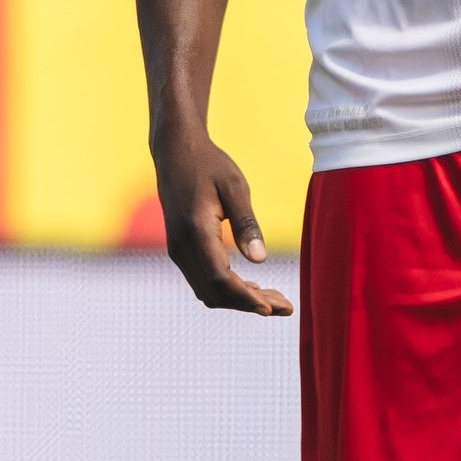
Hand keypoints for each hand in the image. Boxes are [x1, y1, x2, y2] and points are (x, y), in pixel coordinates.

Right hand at [153, 133, 288, 316]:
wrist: (174, 151)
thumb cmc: (208, 164)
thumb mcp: (235, 186)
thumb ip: (247, 223)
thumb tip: (260, 261)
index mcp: (195, 231)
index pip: (221, 278)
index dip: (247, 298)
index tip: (273, 308)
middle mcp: (181, 246)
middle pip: (215, 292)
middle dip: (250, 304)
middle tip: (286, 307)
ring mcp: (178, 250)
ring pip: (208, 291)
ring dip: (240, 300)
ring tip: (275, 299)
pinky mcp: (181, 249)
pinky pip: (203, 280)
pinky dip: (228, 289)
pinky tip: (253, 286)